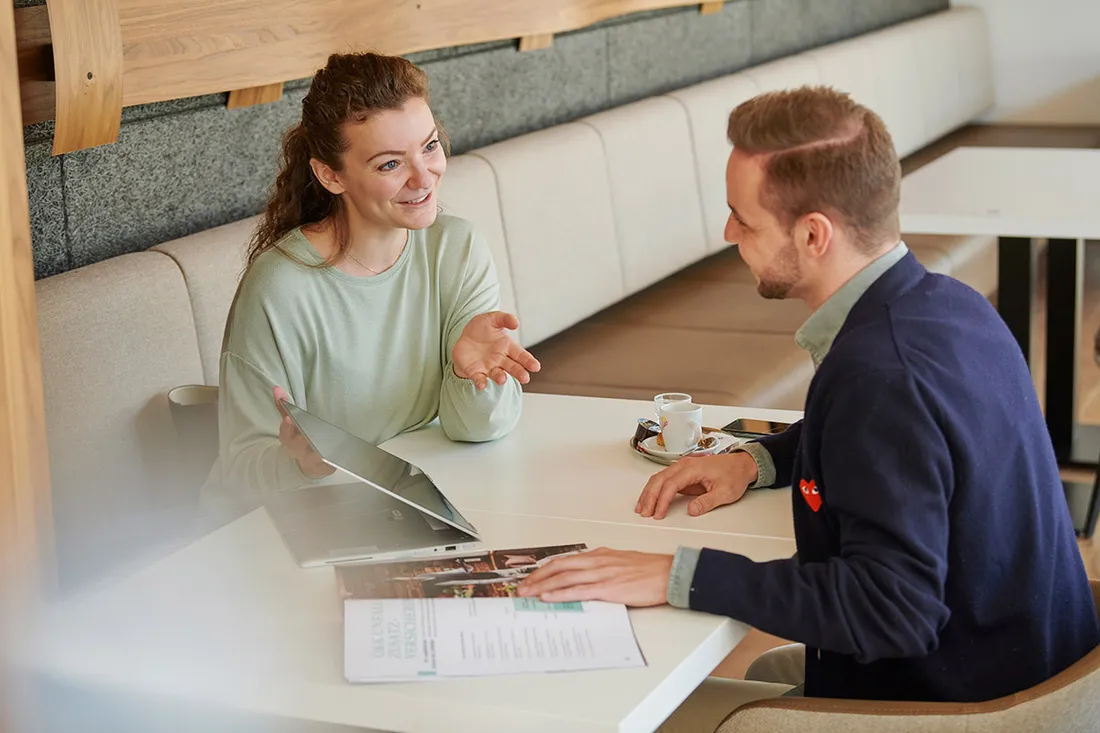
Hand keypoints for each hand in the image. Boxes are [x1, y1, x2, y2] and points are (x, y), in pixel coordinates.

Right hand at [273, 386, 334, 478]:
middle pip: (298, 446)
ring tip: (324, 441)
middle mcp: (297, 451)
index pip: (285, 434)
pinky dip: (329, 459)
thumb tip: (277, 389)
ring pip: (312, 456)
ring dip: (317, 449)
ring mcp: (310, 461)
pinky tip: (335, 452)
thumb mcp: (291, 424)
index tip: (289, 418)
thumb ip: (284, 406)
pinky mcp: (323, 468)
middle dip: (302, 438)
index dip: (287, 427)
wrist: (308, 464)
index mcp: (289, 439)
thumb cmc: (300, 439)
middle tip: (307, 433)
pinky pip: (325, 465)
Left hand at [452, 311, 540, 389]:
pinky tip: (482, 385)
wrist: (463, 337)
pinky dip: (481, 382)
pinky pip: (479, 378)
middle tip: (525, 378)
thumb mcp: (492, 318)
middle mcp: (500, 359)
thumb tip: (516, 322)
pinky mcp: (475, 372)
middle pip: (513, 367)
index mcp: (507, 346)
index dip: (528, 361)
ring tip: (502, 379)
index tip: (536, 367)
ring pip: (497, 374)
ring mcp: (488, 367)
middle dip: (519, 373)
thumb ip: (505, 319)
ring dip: (500, 378)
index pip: (521, 355)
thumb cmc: (481, 328)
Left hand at [517, 548, 672, 605]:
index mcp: (599, 555)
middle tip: (520, 589)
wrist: (670, 573)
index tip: (531, 578)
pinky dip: (560, 594)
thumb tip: (585, 578)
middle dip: (536, 578)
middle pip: (558, 568)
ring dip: (542, 587)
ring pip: (564, 579)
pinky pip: (579, 591)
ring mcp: (602, 574)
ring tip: (526, 594)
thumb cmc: (650, 570)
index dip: (545, 570)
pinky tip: (548, 598)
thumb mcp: (621, 562)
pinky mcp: (609, 588)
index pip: (565, 561)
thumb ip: (602, 568)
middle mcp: (597, 561)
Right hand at [635, 451, 756, 519]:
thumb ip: (707, 502)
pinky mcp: (683, 473)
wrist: (741, 465)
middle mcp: (685, 465)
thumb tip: (692, 511)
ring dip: (649, 493)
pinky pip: (664, 479)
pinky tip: (650, 499)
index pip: (671, 484)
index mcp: (693, 468)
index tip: (658, 513)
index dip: (663, 500)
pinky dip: (655, 489)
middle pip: (659, 480)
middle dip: (649, 497)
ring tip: (642, 508)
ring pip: (659, 478)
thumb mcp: (725, 492)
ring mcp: (682, 467)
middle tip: (644, 513)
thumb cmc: (734, 475)